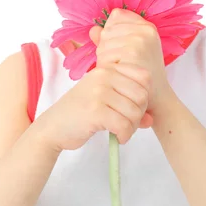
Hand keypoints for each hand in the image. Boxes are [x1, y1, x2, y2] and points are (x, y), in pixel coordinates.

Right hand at [33, 62, 151, 152]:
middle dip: (139, 114)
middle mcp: (104, 75)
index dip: (145, 96)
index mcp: (108, 68)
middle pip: (142, 95)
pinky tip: (117, 137)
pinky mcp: (95, 110)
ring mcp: (99, 91)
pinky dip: (124, 135)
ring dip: (132, 127)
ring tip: (122, 131)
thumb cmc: (81, 112)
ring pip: (135, 111)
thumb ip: (129, 105)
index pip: (144, 76)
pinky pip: (124, 125)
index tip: (133, 108)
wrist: (53, 127)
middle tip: (128, 123)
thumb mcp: (105, 101)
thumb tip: (151, 119)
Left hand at [90, 8, 172, 117]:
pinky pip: (104, 54)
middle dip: (107, 47)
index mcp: (147, 26)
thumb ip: (112, 38)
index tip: (121, 49)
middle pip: (107, 30)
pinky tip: (118, 75)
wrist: (155, 100)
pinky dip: (106, 66)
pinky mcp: (133, 51)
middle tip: (121, 64)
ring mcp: (140, 39)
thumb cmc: (140, 77)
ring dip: (105, 58)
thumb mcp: (129, 53)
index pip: (116, 16)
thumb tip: (93, 30)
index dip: (112, 34)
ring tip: (120, 70)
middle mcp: (145, 29)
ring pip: (103, 42)